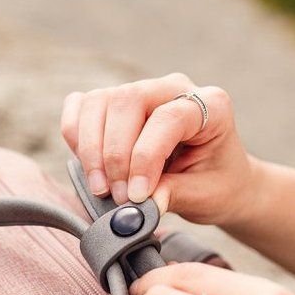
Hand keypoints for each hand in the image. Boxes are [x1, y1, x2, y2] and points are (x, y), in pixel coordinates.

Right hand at [60, 72, 254, 222]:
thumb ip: (172, 196)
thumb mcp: (205, 195)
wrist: (218, 179)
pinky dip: (76, 135)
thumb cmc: (218, 184)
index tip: (136, 196)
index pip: (166, 118)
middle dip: (113, 155)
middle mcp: (173, 88)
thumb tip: (134, 205)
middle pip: (126, 101)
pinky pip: (82, 106)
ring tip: (102, 189)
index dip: (144, 158)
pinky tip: (90, 167)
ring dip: (90, 149)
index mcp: (210, 105)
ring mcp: (142, 91)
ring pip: (98, 102)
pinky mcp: (115, 104)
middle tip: (118, 196)